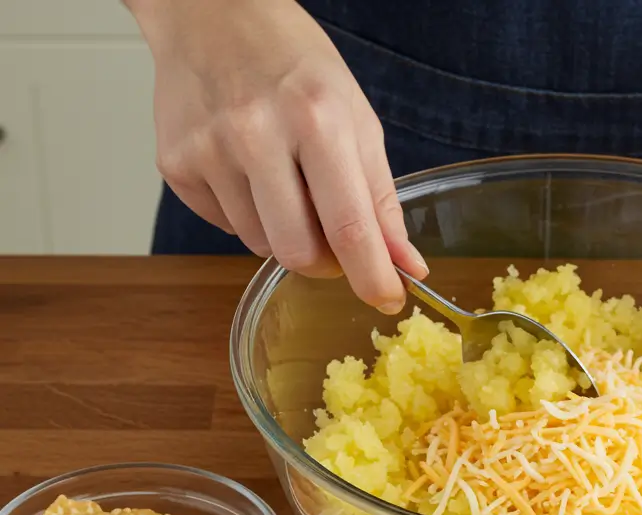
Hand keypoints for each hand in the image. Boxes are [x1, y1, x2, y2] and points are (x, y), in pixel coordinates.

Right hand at [127, 0, 423, 310]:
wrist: (211, 14)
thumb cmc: (294, 66)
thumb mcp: (356, 120)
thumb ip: (381, 201)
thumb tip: (406, 267)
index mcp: (315, 119)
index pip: (349, 228)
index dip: (372, 277)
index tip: (389, 300)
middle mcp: (256, 134)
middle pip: (298, 254)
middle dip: (324, 262)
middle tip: (331, 235)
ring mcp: (208, 151)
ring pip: (261, 247)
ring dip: (284, 233)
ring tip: (283, 181)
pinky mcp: (176, 165)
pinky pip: (226, 227)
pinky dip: (247, 214)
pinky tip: (247, 170)